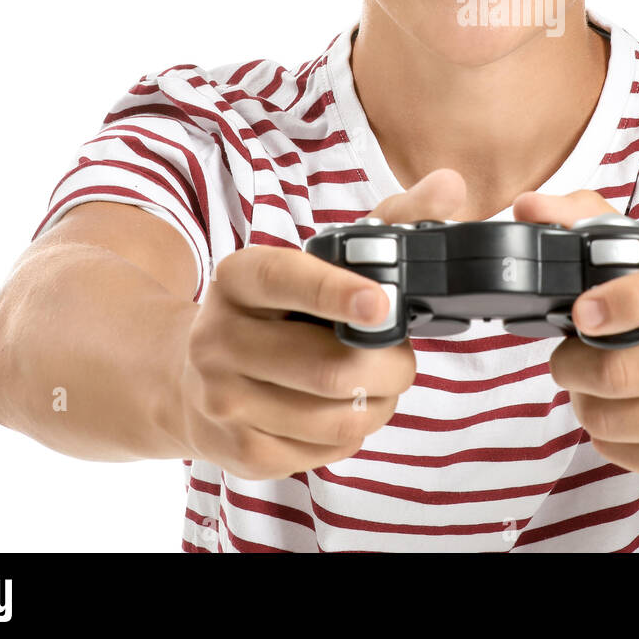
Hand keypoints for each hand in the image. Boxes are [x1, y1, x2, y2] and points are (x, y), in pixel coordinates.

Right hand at [177, 168, 466, 479]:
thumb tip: (450, 185)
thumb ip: (389, 221)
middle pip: (329, 367)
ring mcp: (223, 401)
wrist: (189, 376)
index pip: (286, 280)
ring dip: (380, 404)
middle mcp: (219, 339)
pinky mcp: (240, 451)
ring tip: (379, 386)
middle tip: (401, 357)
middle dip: (390, 366)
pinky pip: (325, 452)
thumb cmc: (276, 310)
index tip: (383, 303)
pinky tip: (345, 411)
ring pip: (335, 418)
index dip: (337, 292)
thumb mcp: (317, 259)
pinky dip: (353, 433)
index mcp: (239, 278)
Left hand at [514, 188, 638, 488]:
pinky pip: (627, 454)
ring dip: (583, 399)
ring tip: (588, 381)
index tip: (581, 311)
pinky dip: (604, 434)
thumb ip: (593, 221)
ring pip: (618, 418)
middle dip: (574, 361)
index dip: (617, 302)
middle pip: (625, 369)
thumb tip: (529, 206)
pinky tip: (616, 411)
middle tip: (567, 353)